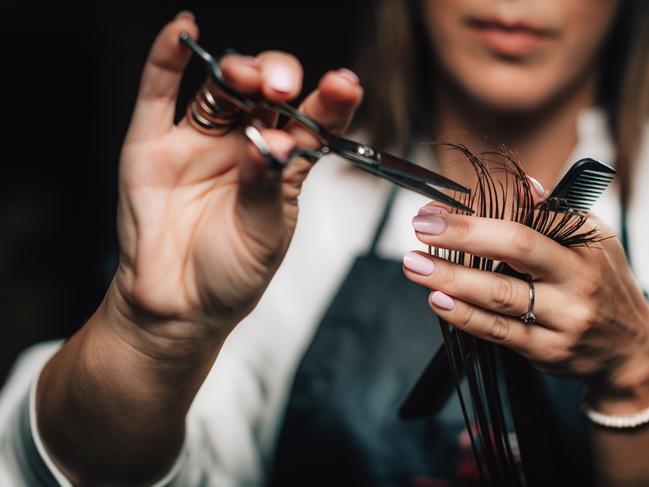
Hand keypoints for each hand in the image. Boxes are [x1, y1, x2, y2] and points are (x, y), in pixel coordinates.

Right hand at [109, 13, 362, 351]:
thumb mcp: (264, 235)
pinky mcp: (153, 144)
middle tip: (281, 87)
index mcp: (282, 165)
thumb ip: (265, 185)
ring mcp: (199, 141)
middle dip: (277, 79)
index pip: (311, 121)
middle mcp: (244, 144)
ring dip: (235, 70)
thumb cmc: (231, 274)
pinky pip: (159, 93)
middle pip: (265, 93)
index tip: (344, 85)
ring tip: (246, 75)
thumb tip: (270, 141)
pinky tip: (182, 31)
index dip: (329, 100)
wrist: (179, 306)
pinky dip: (166, 59)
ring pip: (219, 89)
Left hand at [403, 203, 648, 413]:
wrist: (631, 349)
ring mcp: (563, 318)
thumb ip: (552, 215)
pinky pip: (499, 332)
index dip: (477, 213)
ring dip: (451, 278)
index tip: (437, 209)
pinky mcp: (546, 350)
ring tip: (415, 266)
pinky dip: (464, 316)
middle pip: (516, 249)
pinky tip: (438, 300)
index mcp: (584, 245)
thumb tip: (521, 185)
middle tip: (421, 228)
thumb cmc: (601, 284)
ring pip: (500, 295)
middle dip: (463, 236)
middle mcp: (577, 279)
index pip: (527, 219)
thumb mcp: (590, 242)